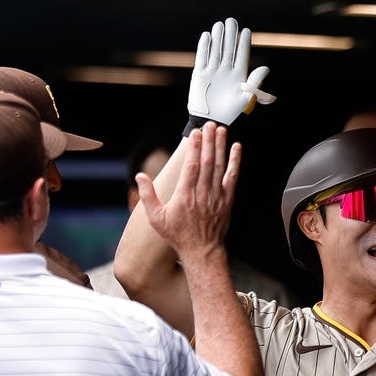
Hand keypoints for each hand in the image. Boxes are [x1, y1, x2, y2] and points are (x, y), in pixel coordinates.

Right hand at [135, 122, 239, 262]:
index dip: (195, 148)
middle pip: (208, 162)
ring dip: (221, 146)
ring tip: (221, 130)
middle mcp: (202, 194)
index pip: (192, 166)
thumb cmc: (178, 235)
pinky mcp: (227, 200)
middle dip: (209, 141)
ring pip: (220, 167)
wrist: (202, 251)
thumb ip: (148, 196)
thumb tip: (139, 176)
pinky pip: (232, 177)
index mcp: (185, 196)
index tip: (196, 134)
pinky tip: (236, 148)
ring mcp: (216, 197)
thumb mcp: (157, 218)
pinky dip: (235, 162)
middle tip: (209, 125)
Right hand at [188, 17, 275, 125]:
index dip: (243, 43)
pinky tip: (207, 35)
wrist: (212, 121)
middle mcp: (226, 71)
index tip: (246, 31)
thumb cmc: (231, 113)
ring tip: (220, 24)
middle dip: (231, 35)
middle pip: (229, 49)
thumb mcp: (246, 98)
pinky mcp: (200, 74)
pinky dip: (204, 46)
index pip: (242, 55)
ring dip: (218, 38)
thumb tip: (266, 68)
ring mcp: (212, 72)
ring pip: (216, 50)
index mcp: (238, 76)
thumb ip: (255, 83)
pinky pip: (202, 57)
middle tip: (232, 21)